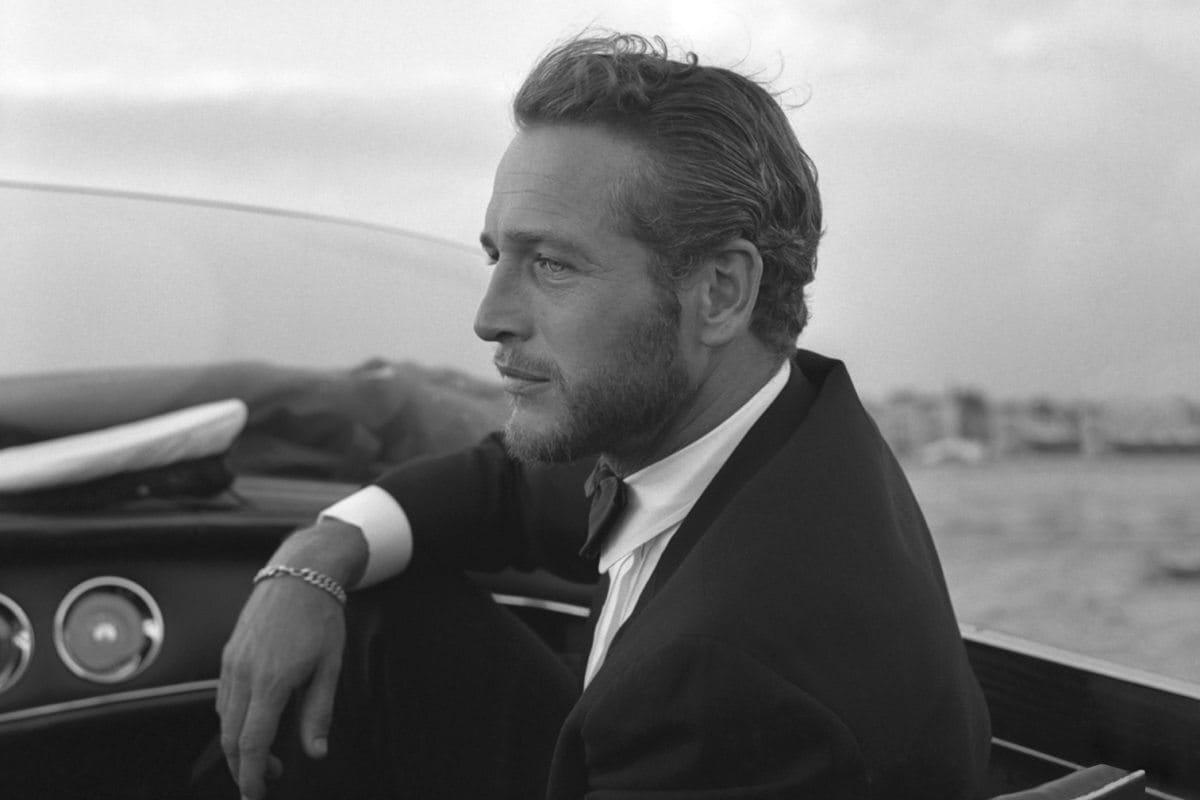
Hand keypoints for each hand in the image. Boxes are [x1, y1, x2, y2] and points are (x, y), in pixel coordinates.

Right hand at [217, 520, 366, 798]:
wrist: (299, 573)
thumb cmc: (320, 616)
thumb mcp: (331, 666)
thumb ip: (319, 712)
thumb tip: (316, 752)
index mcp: (272, 680)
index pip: (253, 743)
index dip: (254, 775)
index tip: (259, 795)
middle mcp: (244, 674)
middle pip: (231, 738)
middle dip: (244, 768)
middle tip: (265, 783)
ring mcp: (231, 663)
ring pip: (224, 720)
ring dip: (239, 745)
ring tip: (266, 756)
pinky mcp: (228, 655)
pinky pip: (223, 698)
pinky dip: (234, 720)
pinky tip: (253, 723)